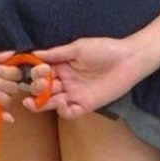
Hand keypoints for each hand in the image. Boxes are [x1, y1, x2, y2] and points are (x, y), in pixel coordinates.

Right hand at [21, 37, 142, 117]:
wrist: (128, 60)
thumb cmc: (104, 49)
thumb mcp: (78, 48)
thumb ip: (57, 53)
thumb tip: (34, 53)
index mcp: (62, 66)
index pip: (41, 73)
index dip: (35, 73)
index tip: (36, 70)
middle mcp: (66, 81)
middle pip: (43, 90)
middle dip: (36, 89)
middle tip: (39, 85)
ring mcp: (75, 94)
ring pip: (52, 103)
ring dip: (40, 104)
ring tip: (32, 102)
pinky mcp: (85, 105)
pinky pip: (69, 112)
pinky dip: (62, 110)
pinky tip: (61, 102)